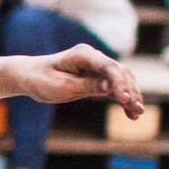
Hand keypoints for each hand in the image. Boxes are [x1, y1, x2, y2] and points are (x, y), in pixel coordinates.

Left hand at [19, 44, 143, 117]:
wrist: (30, 76)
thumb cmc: (42, 80)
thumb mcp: (61, 86)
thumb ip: (85, 86)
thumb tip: (108, 87)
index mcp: (83, 54)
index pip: (109, 67)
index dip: (120, 83)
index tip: (125, 100)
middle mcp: (93, 57)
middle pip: (120, 72)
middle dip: (130, 91)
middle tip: (137, 110)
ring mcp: (96, 66)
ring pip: (121, 79)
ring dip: (131, 95)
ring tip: (137, 113)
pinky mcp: (96, 77)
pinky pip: (114, 87)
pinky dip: (123, 99)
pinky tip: (131, 114)